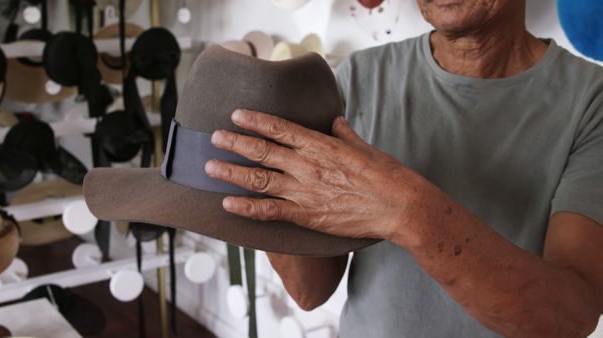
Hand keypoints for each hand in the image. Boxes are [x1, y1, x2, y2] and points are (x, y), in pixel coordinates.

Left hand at [205, 109, 431, 240]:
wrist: (399, 206)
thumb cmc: (385, 175)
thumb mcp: (364, 147)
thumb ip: (344, 134)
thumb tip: (335, 121)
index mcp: (321, 145)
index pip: (280, 128)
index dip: (255, 120)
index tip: (237, 114)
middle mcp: (307, 165)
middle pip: (262, 151)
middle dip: (235, 143)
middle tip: (214, 138)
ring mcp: (305, 191)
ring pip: (259, 179)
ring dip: (232, 172)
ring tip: (210, 167)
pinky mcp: (307, 215)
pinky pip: (270, 211)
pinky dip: (247, 208)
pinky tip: (228, 204)